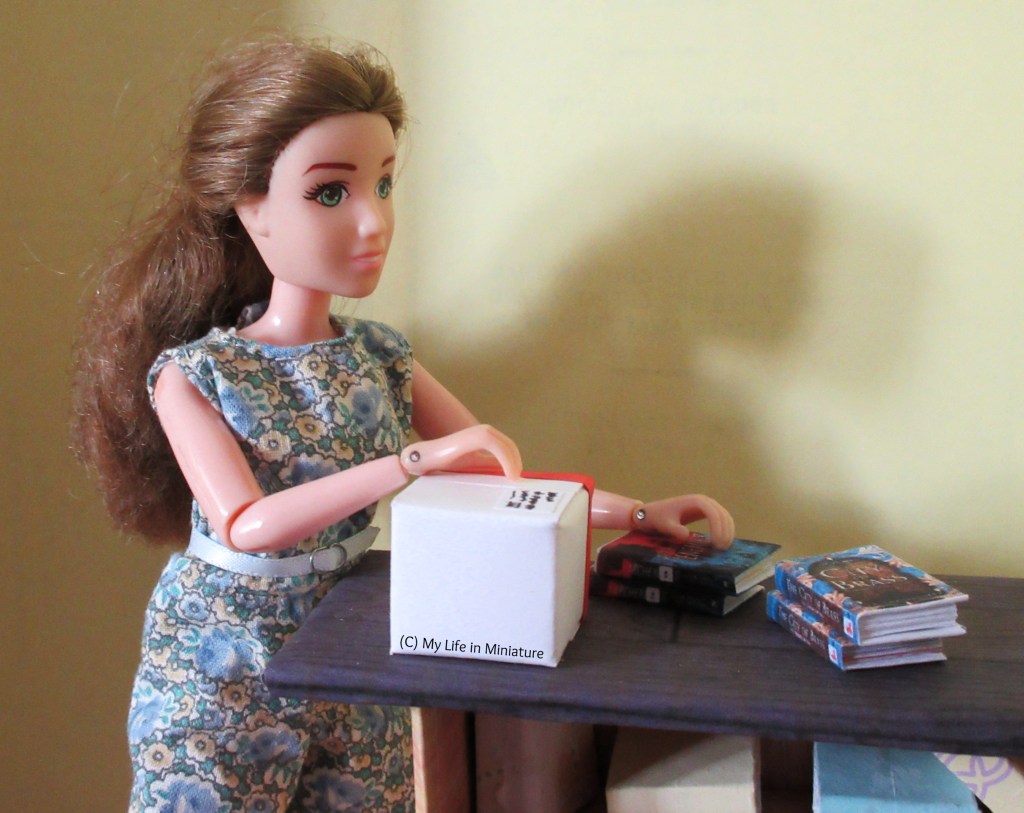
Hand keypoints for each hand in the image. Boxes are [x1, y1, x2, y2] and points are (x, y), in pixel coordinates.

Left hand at [400, 425, 522, 479]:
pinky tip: (507, 478)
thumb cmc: (420, 461)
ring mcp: (479, 439)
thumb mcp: (415, 462)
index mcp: (458, 441)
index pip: (488, 439)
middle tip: (516, 483)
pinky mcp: (482, 446)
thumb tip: (406, 463)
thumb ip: (410, 463)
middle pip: (502, 441)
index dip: (504, 456)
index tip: (510, 477)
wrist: (420, 454)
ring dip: (513, 460)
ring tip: (514, 482)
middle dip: (514, 460)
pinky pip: (501, 449)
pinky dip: (509, 460)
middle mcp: (472, 436)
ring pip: (504, 444)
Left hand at [633, 494, 734, 548]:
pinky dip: (725, 530)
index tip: (716, 543)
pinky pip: (721, 520)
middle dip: (725, 532)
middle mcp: (704, 501)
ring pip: (725, 517)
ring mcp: (706, 506)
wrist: (652, 513)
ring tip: (723, 548)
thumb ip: (674, 530)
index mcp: (695, 501)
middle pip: (722, 515)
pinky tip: (722, 543)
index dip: (718, 528)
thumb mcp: (664, 524)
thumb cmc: (658, 517)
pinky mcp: (706, 512)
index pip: (713, 513)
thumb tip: (686, 536)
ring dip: (728, 532)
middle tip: (721, 550)